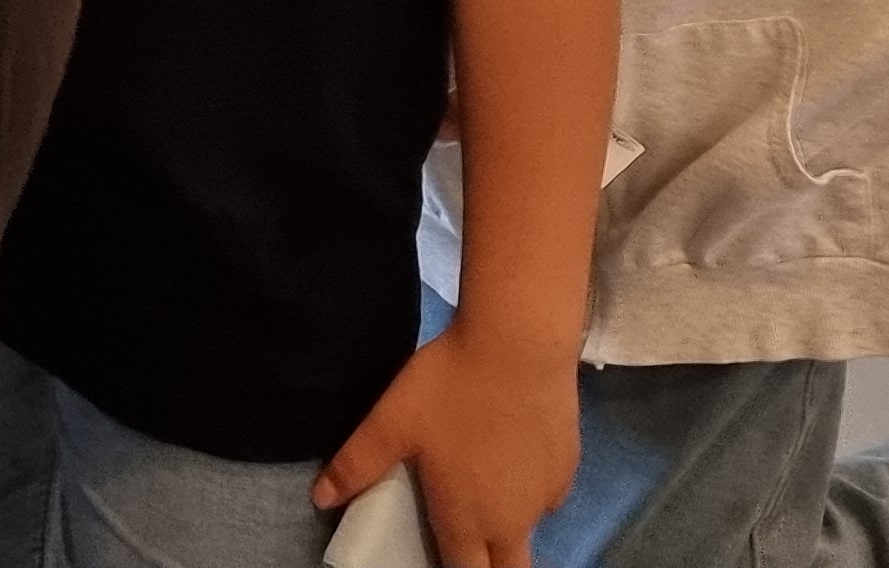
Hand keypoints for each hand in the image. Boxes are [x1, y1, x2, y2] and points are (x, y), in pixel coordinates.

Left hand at [314, 321, 578, 567]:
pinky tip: (509, 451)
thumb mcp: (391, 422)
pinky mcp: (568, 468)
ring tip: (481, 484)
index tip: (439, 558)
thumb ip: (356, 465)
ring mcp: (547, 497)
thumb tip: (321, 499)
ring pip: (528, 531)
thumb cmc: (451, 385)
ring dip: (507, 525)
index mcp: (468, 521)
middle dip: (489, 567)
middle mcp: (514, 522)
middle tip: (468, 545)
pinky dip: (526, 489)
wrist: (520, 343)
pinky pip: (544, 497)